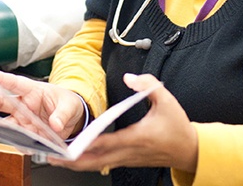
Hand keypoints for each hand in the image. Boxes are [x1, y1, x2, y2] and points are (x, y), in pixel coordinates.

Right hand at [0, 68, 85, 139]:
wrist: (72, 119)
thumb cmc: (67, 103)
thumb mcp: (70, 105)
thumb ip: (62, 114)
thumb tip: (56, 124)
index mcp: (33, 91)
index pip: (14, 83)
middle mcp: (24, 105)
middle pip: (1, 102)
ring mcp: (23, 121)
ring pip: (4, 124)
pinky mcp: (26, 134)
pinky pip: (18, 141)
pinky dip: (16, 145)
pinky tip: (17, 147)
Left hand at [48, 73, 197, 172]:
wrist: (190, 149)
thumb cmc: (178, 126)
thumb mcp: (166, 100)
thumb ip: (148, 85)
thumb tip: (129, 78)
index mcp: (137, 137)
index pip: (108, 142)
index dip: (88, 143)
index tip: (72, 144)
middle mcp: (129, 152)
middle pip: (96, 160)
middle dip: (72, 160)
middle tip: (52, 157)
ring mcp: (127, 159)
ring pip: (97, 164)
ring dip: (76, 163)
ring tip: (57, 158)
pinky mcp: (127, 161)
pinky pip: (103, 163)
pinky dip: (88, 162)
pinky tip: (76, 158)